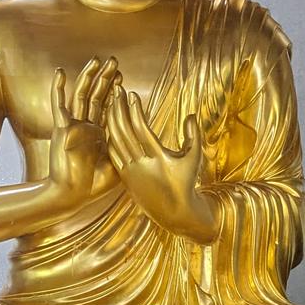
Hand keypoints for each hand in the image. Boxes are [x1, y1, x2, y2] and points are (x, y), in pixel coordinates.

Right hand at [47, 58, 118, 207]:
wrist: (71, 196)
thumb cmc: (93, 186)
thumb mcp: (119, 165)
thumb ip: (129, 151)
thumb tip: (148, 144)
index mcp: (99, 135)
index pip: (108, 107)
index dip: (114, 91)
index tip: (122, 77)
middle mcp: (86, 127)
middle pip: (97, 96)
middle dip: (105, 79)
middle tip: (114, 62)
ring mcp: (73, 126)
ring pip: (81, 95)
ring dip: (88, 77)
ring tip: (96, 60)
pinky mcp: (62, 129)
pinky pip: (59, 105)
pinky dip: (58, 88)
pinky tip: (60, 72)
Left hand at [105, 91, 215, 242]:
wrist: (174, 213)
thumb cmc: (186, 183)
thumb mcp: (194, 159)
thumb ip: (194, 136)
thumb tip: (190, 115)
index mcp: (158, 158)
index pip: (141, 129)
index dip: (135, 110)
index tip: (132, 94)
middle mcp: (142, 165)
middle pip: (124, 132)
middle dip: (119, 109)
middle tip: (116, 92)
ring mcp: (131, 172)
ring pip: (116, 141)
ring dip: (112, 121)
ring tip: (112, 103)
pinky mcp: (125, 178)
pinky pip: (113, 154)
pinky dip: (110, 137)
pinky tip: (110, 124)